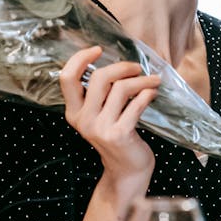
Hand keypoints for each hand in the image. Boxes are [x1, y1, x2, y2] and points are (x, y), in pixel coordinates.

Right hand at [60, 46, 159, 192]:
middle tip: (137, 68)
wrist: (127, 170)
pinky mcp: (119, 134)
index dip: (80, 58)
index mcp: (74, 112)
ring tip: (152, 81)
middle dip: (122, 67)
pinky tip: (153, 93)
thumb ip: (99, 94)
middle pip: (99, 78)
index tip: (98, 49)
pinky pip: (136, 104)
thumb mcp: (99, 116)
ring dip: (141, 80)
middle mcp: (83, 120)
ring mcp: (100, 128)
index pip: (67, 78)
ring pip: (121, 88)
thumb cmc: (117, 136)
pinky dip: (147, 94)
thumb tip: (115, 62)